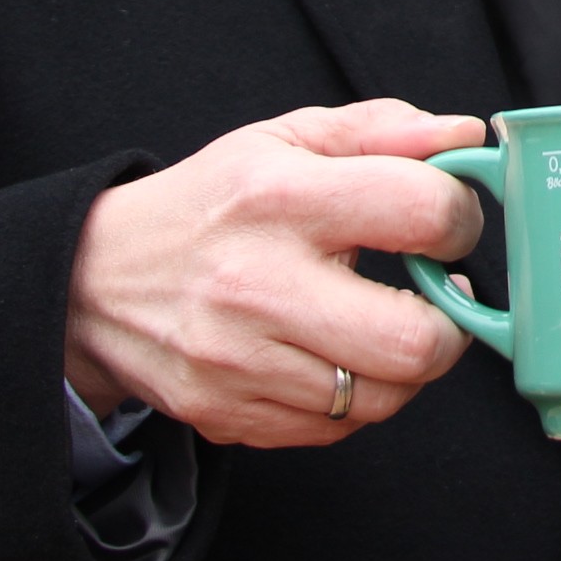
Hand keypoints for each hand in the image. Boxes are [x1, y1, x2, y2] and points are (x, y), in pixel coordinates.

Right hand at [65, 100, 488, 446]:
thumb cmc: (210, 204)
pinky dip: (356, 396)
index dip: (459, 218)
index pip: (420, 213)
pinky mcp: (230, 415)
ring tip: (383, 320)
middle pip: (414, 341)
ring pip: (383, 398)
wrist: (94, 280)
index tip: (446, 223)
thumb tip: (467, 139)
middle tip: (436, 295)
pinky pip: (338, 428)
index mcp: (280, 198)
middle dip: (450, 322)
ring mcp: (240, 362)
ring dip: (404, 363)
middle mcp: (258, 285)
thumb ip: (383, 131)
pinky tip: (338, 353)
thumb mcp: (285, 141)